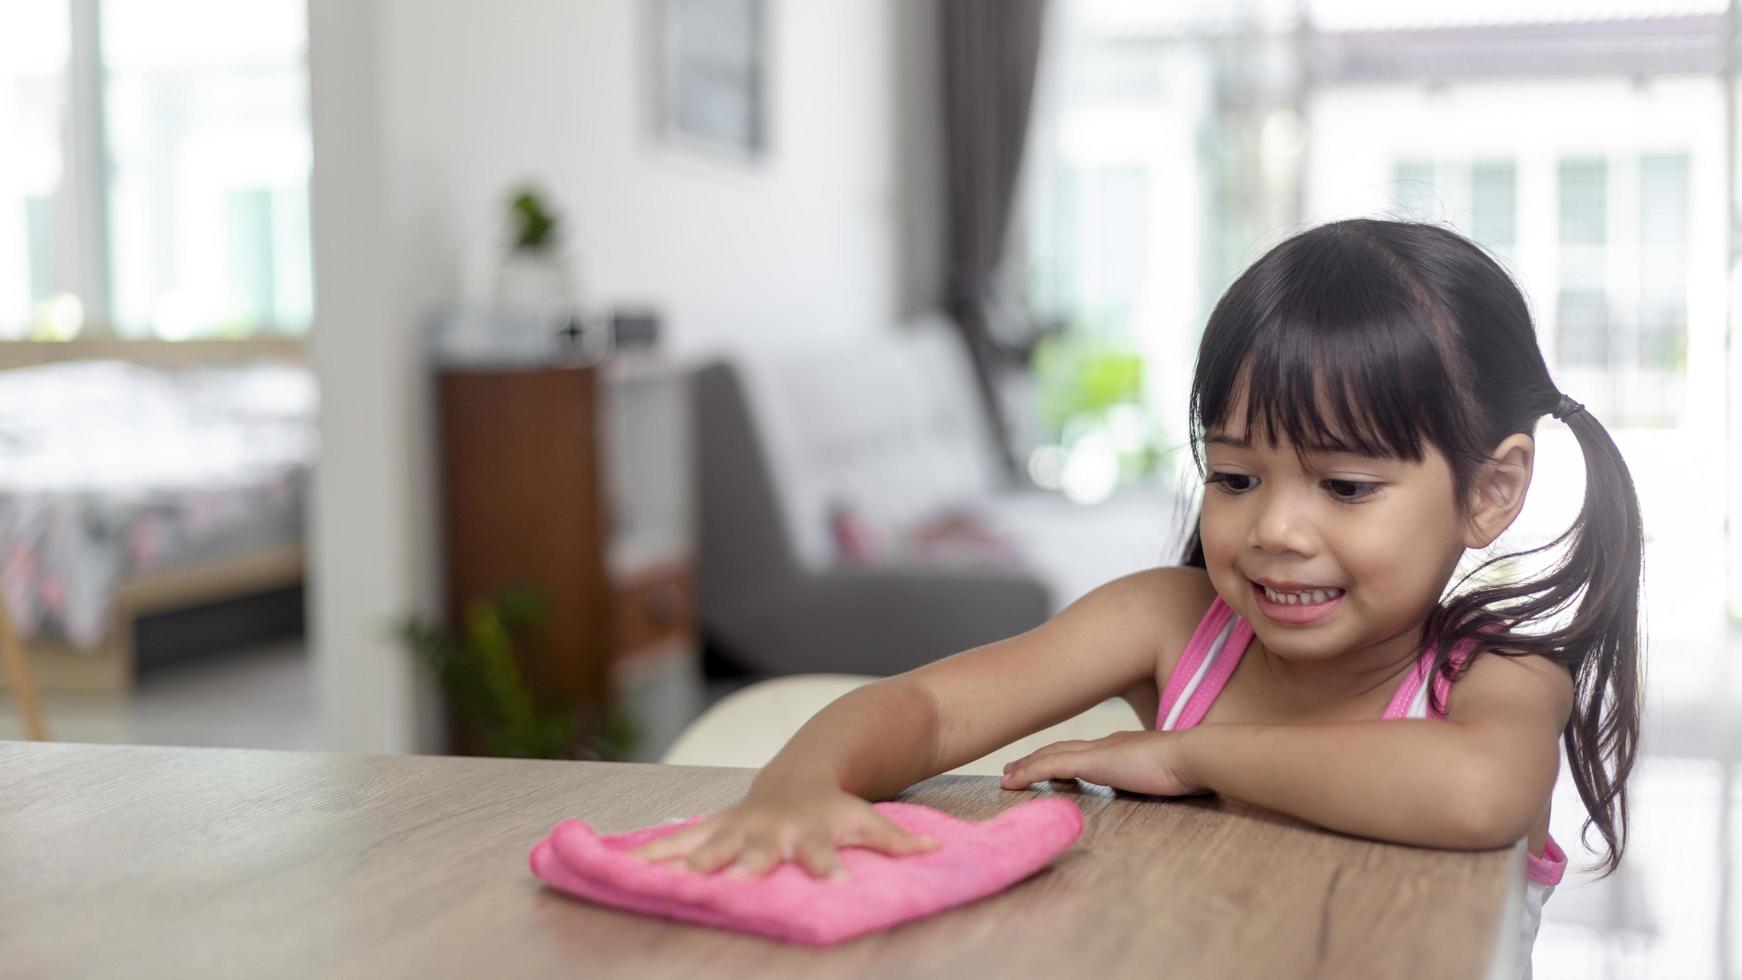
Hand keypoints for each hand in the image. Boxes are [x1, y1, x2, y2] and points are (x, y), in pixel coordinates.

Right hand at [624, 783, 938, 880]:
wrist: (800, 774)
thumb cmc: (834, 807)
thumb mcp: (868, 819)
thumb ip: (896, 840)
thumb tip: (934, 853)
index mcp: (808, 832)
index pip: (819, 854)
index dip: (826, 870)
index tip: (833, 886)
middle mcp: (769, 831)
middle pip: (755, 853)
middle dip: (742, 868)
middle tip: (732, 885)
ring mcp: (736, 828)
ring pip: (706, 846)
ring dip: (685, 862)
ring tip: (658, 878)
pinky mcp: (711, 828)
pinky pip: (675, 843)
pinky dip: (648, 854)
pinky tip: (618, 865)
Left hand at [999, 729, 1207, 796]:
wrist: (1194, 755)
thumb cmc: (1192, 768)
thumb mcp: (1170, 775)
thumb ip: (1158, 780)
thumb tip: (1162, 789)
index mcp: (1123, 748)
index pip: (1085, 752)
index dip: (1064, 757)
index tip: (1049, 765)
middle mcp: (1106, 745)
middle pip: (1062, 749)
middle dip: (1038, 759)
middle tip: (1014, 769)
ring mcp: (1098, 752)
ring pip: (1050, 756)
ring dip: (1026, 766)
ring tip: (1007, 777)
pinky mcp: (1092, 762)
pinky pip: (1049, 766)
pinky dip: (1028, 772)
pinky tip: (1012, 782)